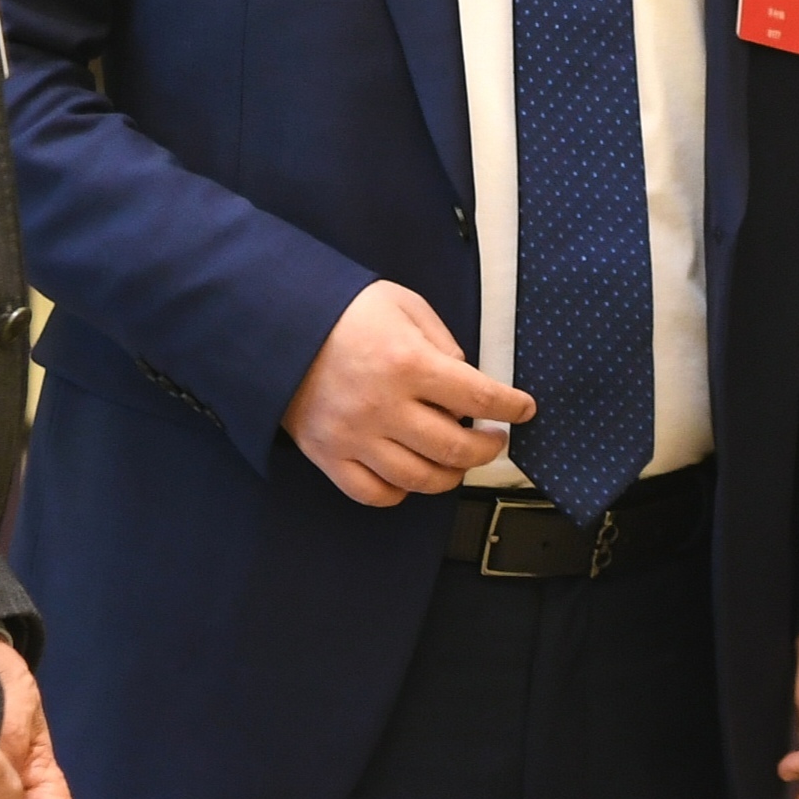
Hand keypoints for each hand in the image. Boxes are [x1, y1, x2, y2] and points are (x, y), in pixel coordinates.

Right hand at [283, 280, 534, 506]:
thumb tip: (467, 381)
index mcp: (408, 363)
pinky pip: (374, 493)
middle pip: (455, 448)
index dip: (511, 406)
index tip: (524, 410)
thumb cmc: (344, 309)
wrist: (274, 323)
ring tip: (459, 460)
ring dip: (451, 474)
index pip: (478, 396)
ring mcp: (354, 437)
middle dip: (487, 448)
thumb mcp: (404, 305)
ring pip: (420, 479)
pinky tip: (412, 474)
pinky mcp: (328, 456)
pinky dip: (401, 491)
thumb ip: (442, 342)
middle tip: (494, 439)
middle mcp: (384, 407)